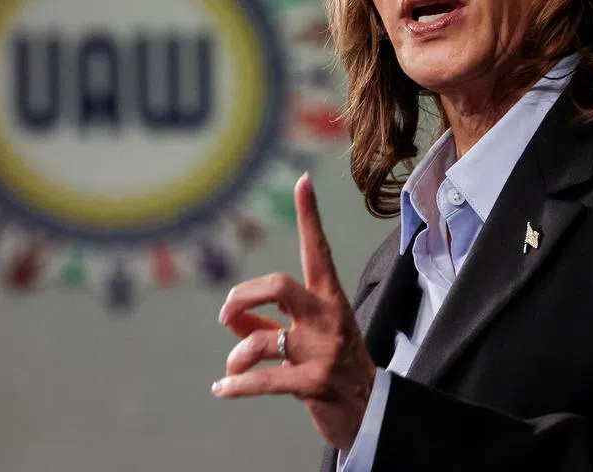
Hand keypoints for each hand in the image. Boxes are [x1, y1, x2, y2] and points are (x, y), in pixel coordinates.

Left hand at [213, 173, 375, 452]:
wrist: (371, 413)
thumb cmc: (332, 368)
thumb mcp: (304, 340)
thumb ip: (264, 324)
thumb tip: (229, 317)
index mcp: (329, 299)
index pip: (318, 251)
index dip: (309, 216)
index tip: (303, 180)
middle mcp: (329, 318)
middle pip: (280, 286)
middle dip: (243, 296)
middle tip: (227, 311)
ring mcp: (324, 350)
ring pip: (265, 339)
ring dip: (238, 355)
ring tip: (232, 368)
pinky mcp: (315, 383)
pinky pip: (264, 379)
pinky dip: (236, 386)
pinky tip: (221, 389)